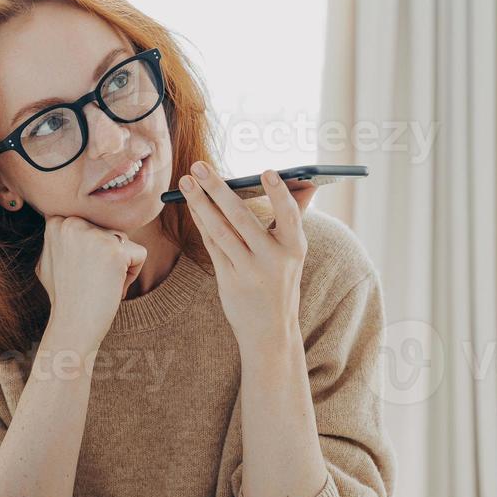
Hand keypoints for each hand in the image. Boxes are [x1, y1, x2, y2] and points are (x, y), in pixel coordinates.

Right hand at [35, 215, 147, 353]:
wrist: (72, 326)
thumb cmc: (64, 297)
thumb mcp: (50, 258)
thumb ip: (62, 236)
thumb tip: (63, 219)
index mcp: (57, 221)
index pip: (93, 222)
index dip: (91, 249)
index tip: (80, 270)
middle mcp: (73, 222)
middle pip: (110, 230)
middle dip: (107, 256)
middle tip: (90, 280)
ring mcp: (94, 235)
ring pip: (124, 241)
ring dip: (119, 265)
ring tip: (100, 285)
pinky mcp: (115, 251)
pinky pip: (139, 254)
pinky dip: (132, 275)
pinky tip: (113, 289)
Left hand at [179, 163, 316, 352]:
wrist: (270, 330)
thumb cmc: (282, 281)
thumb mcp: (293, 253)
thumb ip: (294, 217)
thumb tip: (309, 182)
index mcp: (294, 248)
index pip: (288, 216)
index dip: (279, 194)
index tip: (268, 172)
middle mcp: (272, 259)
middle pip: (241, 218)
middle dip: (218, 189)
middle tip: (200, 166)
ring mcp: (248, 271)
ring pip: (220, 230)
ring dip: (200, 202)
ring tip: (186, 180)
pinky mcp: (228, 279)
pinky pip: (212, 245)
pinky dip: (201, 221)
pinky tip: (192, 204)